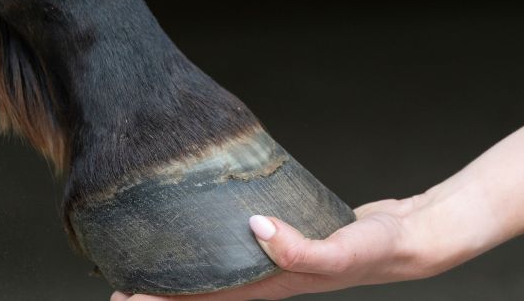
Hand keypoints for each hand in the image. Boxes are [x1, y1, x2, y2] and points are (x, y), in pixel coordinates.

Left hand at [110, 197, 435, 300]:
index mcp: (272, 284)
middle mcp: (266, 276)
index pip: (207, 300)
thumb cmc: (377, 247)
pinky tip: (207, 230)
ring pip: (218, 272)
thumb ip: (301, 246)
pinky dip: (215, 245)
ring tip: (151, 262)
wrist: (407, 238)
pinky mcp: (283, 237)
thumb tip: (256, 229)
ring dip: (185, 273)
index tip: (122, 300)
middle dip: (161, 294)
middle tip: (117, 287)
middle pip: (204, 292)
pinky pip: (239, 246)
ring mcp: (274, 260)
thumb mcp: (342, 248)